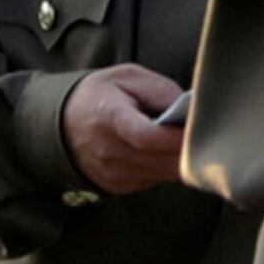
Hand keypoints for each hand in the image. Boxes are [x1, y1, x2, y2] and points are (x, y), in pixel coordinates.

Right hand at [60, 64, 187, 194]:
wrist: (62, 123)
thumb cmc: (98, 96)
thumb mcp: (127, 77)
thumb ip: (160, 90)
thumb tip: (190, 109)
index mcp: (110, 118)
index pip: (150, 137)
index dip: (179, 136)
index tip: (200, 127)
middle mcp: (110, 152)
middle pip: (164, 161)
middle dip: (190, 148)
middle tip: (201, 131)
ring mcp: (113, 173)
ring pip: (166, 174)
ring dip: (179, 159)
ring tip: (177, 137)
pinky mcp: (119, 186)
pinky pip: (156, 180)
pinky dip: (165, 167)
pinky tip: (160, 150)